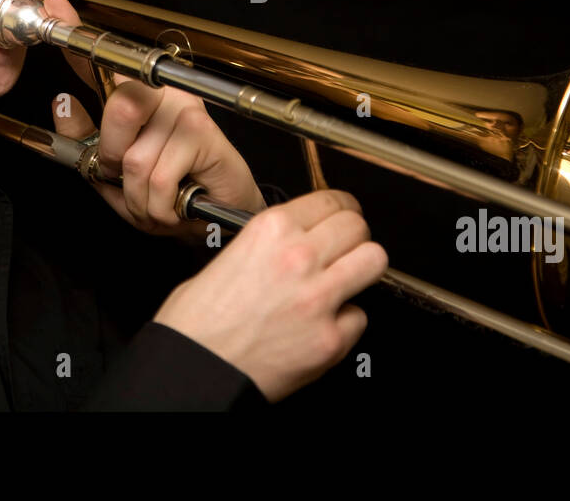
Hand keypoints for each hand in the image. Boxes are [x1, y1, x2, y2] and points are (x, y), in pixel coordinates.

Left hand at [43, 0, 267, 240]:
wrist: (214, 218)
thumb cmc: (167, 194)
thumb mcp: (112, 173)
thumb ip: (85, 140)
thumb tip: (63, 103)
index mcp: (138, 97)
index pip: (102, 63)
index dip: (77, 34)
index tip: (55, 4)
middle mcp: (163, 94)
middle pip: (119, 108)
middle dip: (114, 160)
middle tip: (130, 180)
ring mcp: (185, 109)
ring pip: (134, 159)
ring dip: (139, 197)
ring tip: (159, 198)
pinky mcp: (203, 133)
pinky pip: (158, 179)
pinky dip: (159, 207)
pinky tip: (176, 202)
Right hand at [152, 189, 387, 402]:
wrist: (195, 369)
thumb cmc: (198, 322)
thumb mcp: (227, 256)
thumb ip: (268, 243)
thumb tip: (293, 243)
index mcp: (271, 231)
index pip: (331, 200)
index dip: (341, 209)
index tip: (343, 215)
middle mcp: (299, 258)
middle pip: (358, 227)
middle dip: (355, 235)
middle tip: (346, 247)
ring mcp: (319, 299)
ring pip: (374, 260)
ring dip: (362, 268)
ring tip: (346, 278)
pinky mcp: (331, 339)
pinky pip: (360, 317)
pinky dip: (346, 321)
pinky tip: (323, 324)